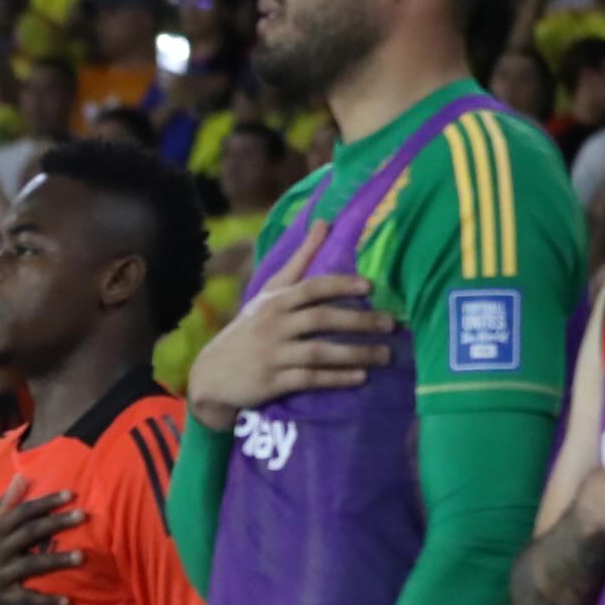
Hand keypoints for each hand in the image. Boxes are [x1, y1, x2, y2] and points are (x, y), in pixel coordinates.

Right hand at [0, 487, 87, 604]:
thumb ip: (4, 504)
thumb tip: (22, 476)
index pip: (22, 512)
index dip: (46, 503)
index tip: (70, 495)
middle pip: (30, 533)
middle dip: (56, 523)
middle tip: (83, 516)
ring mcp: (0, 574)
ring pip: (32, 565)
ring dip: (57, 560)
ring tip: (82, 557)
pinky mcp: (3, 598)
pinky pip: (28, 598)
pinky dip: (47, 600)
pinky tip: (68, 601)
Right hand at [182, 219, 395, 428]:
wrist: (212, 374)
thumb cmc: (250, 328)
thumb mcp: (269, 293)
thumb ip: (299, 260)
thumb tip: (324, 222)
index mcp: (275, 301)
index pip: (311, 288)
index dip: (341, 286)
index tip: (370, 286)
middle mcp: (273, 325)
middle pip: (321, 320)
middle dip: (359, 321)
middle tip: (392, 324)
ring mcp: (272, 354)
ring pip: (319, 352)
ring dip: (355, 353)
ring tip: (385, 354)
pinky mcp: (272, 382)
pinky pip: (309, 379)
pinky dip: (336, 378)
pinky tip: (360, 377)